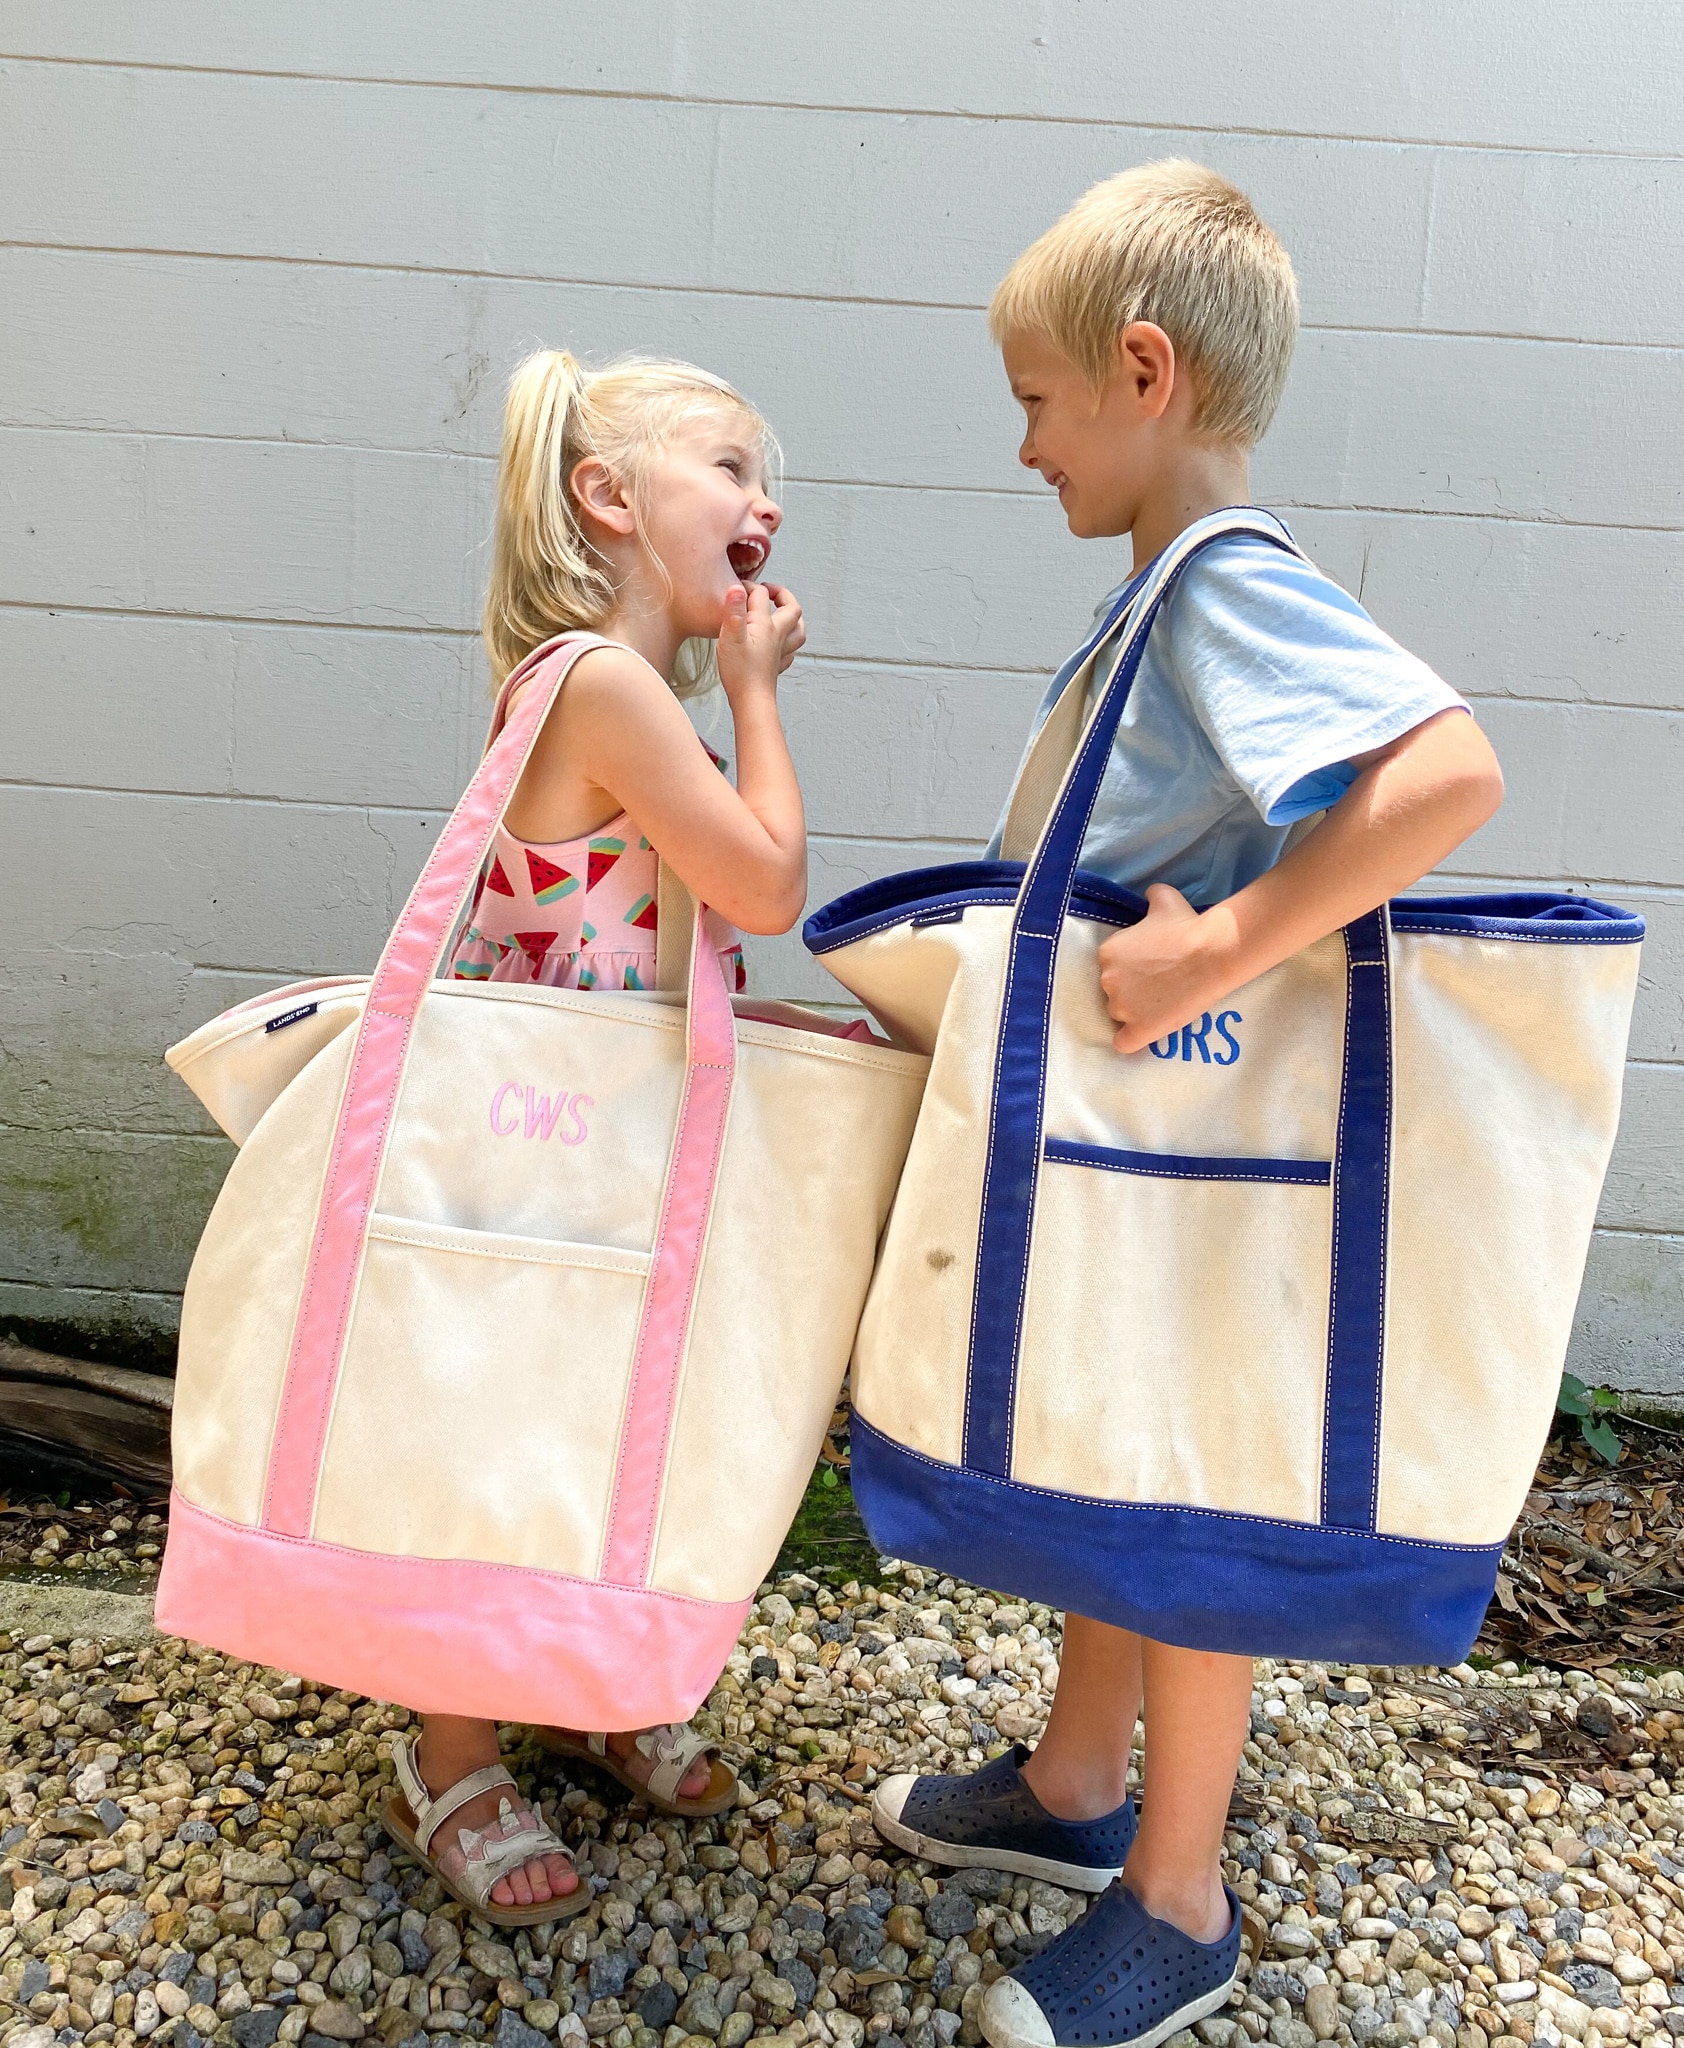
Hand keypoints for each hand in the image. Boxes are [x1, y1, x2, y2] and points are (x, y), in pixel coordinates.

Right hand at [718, 581, 804, 698]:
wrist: (751, 700)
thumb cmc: (740, 672)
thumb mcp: (731, 635)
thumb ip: (734, 610)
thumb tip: (737, 587)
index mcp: (765, 625)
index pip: (762, 596)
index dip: (750, 587)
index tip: (738, 588)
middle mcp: (777, 636)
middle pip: (792, 609)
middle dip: (782, 594)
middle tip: (769, 590)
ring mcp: (779, 652)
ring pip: (798, 630)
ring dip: (793, 617)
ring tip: (782, 611)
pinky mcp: (776, 666)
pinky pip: (790, 650)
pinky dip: (788, 642)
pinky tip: (780, 643)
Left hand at [1096, 883, 1229, 1054]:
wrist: (1211, 953)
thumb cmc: (1187, 925)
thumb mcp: (1164, 900)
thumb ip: (1151, 897)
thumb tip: (1151, 893)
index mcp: (1107, 953)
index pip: (1109, 968)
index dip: (1129, 970)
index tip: (1148, 969)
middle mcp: (1107, 981)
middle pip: (1112, 993)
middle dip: (1131, 990)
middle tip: (1157, 985)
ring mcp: (1122, 1008)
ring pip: (1118, 1016)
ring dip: (1134, 1013)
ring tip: (1160, 1005)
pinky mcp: (1140, 1029)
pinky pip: (1123, 1044)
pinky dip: (1130, 1041)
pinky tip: (1144, 1033)